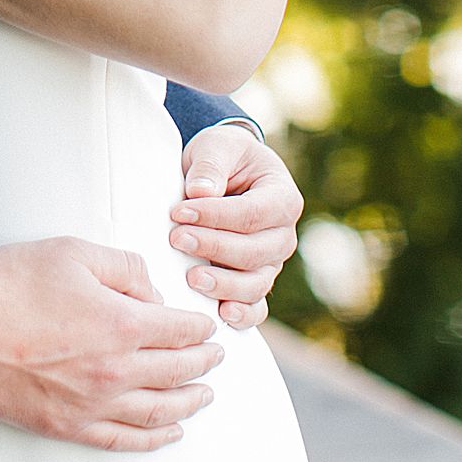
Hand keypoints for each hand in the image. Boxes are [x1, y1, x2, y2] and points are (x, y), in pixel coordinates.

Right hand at [0, 238, 220, 451]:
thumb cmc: (12, 282)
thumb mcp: (74, 252)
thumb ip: (124, 267)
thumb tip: (152, 293)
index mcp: (121, 324)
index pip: (180, 331)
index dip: (200, 328)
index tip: (209, 327)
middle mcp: (115, 370)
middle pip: (177, 372)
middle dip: (203, 363)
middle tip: (216, 358)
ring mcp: (93, 404)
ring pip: (159, 411)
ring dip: (189, 403)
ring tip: (204, 395)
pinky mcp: (68, 426)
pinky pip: (125, 440)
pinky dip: (154, 438)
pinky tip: (169, 432)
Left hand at [170, 125, 301, 328]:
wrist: (227, 172)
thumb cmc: (224, 157)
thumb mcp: (217, 146)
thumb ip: (211, 165)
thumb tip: (201, 193)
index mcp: (283, 198)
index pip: (251, 214)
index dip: (215, 216)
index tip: (179, 212)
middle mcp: (284, 235)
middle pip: (253, 252)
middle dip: (213, 248)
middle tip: (177, 239)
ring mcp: (272, 263)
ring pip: (255, 284)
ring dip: (223, 285)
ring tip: (191, 278)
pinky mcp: (257, 281)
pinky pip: (256, 307)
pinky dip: (243, 315)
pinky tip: (222, 314)